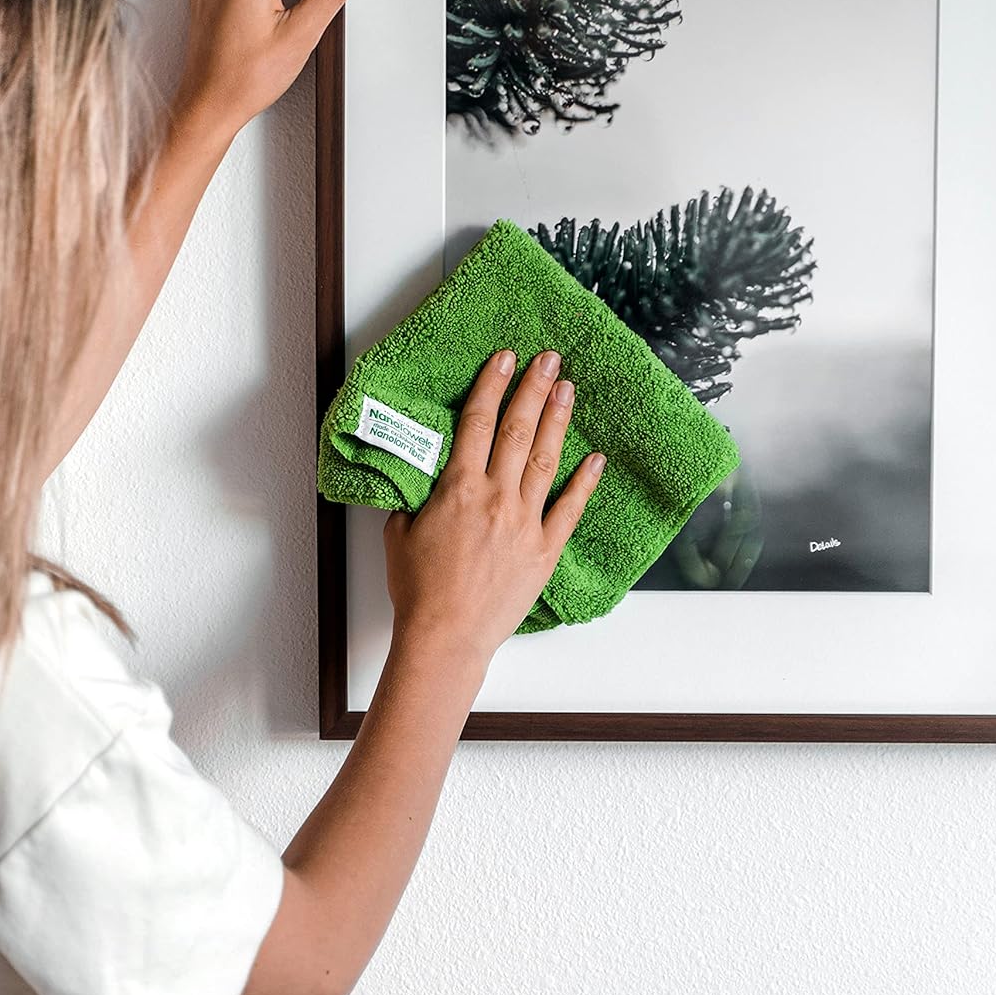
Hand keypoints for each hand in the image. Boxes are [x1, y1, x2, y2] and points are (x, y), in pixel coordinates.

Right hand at [382, 349, 605, 671]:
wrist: (446, 636)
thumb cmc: (419, 590)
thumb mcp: (399, 534)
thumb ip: (415, 499)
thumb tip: (422, 480)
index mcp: (458, 488)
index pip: (478, 422)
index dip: (492, 385)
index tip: (505, 358)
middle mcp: (495, 497)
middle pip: (518, 430)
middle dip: (532, 389)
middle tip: (548, 359)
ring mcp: (524, 523)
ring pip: (546, 459)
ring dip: (557, 421)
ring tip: (567, 389)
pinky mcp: (544, 550)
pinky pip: (569, 509)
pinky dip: (585, 482)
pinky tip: (596, 459)